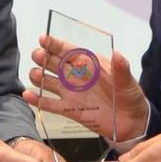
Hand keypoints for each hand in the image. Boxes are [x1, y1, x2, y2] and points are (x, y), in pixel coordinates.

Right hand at [25, 35, 147, 142]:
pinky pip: (50, 105)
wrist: (132, 123)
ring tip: (36, 75)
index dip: (56, 44)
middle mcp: (77, 77)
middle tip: (39, 56)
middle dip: (44, 58)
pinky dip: (38, 100)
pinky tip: (28, 95)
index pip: (70, 51)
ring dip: (39, 77)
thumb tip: (118, 54)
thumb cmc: (130, 97)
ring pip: (48, 82)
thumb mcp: (128, 82)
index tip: (44, 39)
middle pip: (55, 64)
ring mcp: (72, 93)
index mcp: (90, 65)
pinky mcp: (70, 110)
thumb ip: (121, 69)